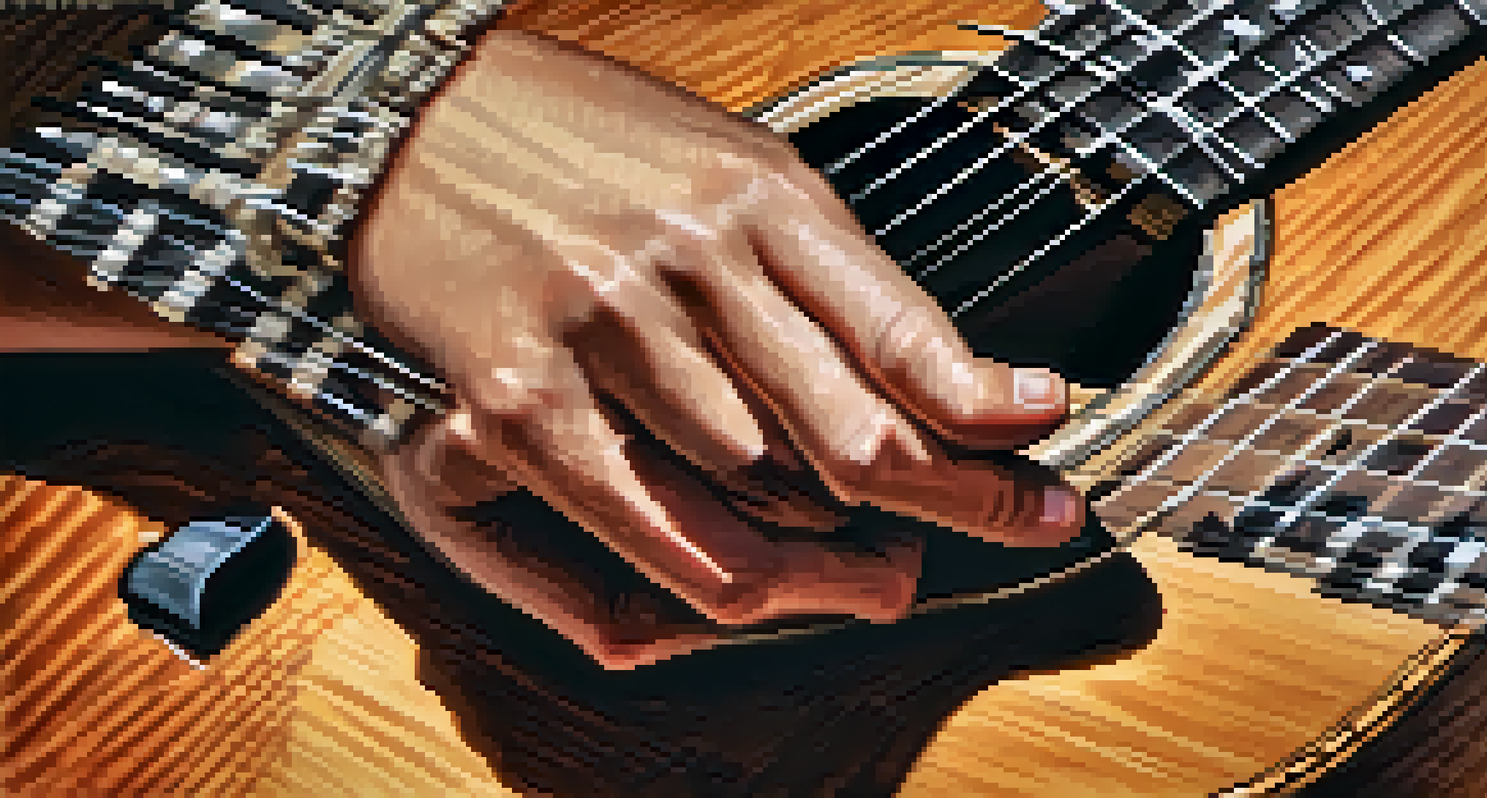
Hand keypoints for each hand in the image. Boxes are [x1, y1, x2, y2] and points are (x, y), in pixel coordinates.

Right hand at [349, 27, 1085, 668]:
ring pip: (760, 489)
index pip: (902, 329)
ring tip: (878, 561)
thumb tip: (926, 368)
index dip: (987, 405)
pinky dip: (723, 574)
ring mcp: (606, 332)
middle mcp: (691, 263)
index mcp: (756, 197)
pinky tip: (770, 591)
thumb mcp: (727, 169)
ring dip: (831, 543)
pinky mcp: (522, 399)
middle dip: (959, 497)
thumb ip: (819, 268)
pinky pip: (649, 521)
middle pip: (853, 428)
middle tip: (1023, 526)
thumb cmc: (576, 147)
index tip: (1045, 435)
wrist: (402, 126)